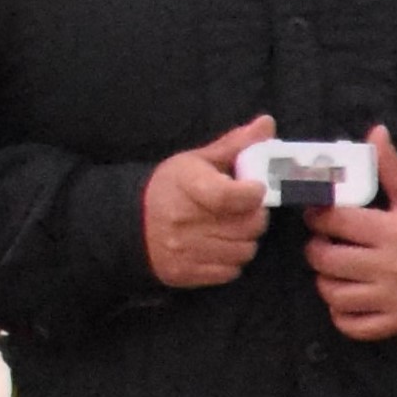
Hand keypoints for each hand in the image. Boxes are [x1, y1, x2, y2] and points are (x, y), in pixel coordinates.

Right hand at [143, 115, 274, 288]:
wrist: (129, 222)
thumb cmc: (171, 187)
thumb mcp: (198, 160)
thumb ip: (236, 144)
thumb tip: (267, 123)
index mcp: (186, 185)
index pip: (230, 197)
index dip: (253, 194)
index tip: (256, 189)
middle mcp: (183, 220)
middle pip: (249, 226)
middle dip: (254, 216)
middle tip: (243, 209)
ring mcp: (184, 250)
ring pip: (244, 250)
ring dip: (245, 239)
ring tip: (230, 227)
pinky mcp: (185, 273)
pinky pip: (231, 271)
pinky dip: (232, 260)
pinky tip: (219, 245)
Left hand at [304, 126, 396, 339]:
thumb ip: (392, 167)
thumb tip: (374, 133)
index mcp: (393, 231)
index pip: (334, 220)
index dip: (318, 213)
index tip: (320, 211)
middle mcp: (389, 267)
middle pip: (325, 259)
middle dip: (317, 247)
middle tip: (325, 241)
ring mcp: (391, 299)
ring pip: (333, 293)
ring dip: (326, 280)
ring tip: (334, 268)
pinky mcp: (396, 322)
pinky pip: (352, 325)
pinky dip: (342, 313)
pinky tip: (348, 297)